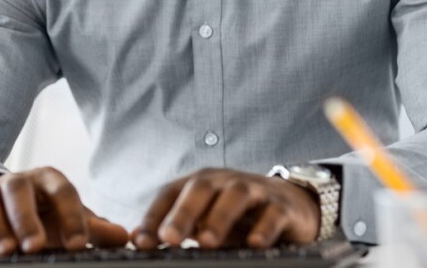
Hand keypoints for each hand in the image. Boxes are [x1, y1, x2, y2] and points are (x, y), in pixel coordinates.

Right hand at [0, 167, 129, 254]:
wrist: (7, 200)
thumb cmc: (43, 212)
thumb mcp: (68, 218)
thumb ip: (93, 227)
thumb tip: (124, 236)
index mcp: (48, 180)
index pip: (63, 191)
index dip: (71, 216)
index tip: (78, 245)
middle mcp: (17, 182)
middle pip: (19, 191)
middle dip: (26, 219)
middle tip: (34, 246)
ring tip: (4, 250)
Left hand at [132, 169, 318, 250]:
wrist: (290, 204)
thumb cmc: (238, 215)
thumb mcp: (204, 219)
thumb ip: (174, 227)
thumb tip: (136, 237)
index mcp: (200, 184)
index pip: (170, 194)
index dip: (154, 216)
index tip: (142, 242)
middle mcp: (224, 182)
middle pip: (200, 188)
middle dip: (182, 213)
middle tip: (169, 238)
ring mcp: (255, 191)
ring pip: (236, 195)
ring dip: (219, 217)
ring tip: (206, 242)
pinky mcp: (282, 206)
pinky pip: (273, 213)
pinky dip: (264, 227)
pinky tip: (254, 243)